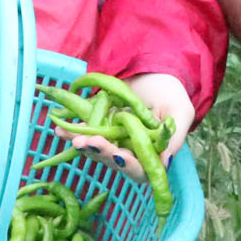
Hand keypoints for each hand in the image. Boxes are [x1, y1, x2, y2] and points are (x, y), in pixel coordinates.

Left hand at [61, 72, 194, 181]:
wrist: (152, 70)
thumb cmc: (170, 92)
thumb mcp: (180, 111)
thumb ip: (175, 136)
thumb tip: (164, 161)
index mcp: (152, 154)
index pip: (140, 170)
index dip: (127, 166)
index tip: (117, 153)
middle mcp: (130, 152)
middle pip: (113, 161)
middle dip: (99, 153)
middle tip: (85, 141)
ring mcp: (112, 141)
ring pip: (95, 150)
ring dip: (81, 145)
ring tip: (69, 135)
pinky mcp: (98, 128)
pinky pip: (84, 133)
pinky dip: (72, 131)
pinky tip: (61, 128)